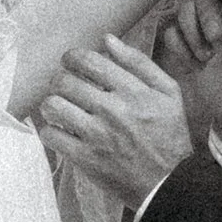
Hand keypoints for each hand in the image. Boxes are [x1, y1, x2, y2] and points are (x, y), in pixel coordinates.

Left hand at [36, 36, 195, 209]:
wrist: (170, 182)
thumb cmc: (170, 135)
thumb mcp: (168, 92)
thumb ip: (139, 63)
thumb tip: (108, 40)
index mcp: (132, 90)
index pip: (88, 61)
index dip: (71, 57)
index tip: (70, 62)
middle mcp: (112, 109)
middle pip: (64, 81)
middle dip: (59, 80)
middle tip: (63, 86)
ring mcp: (96, 135)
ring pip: (53, 106)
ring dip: (52, 104)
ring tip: (59, 108)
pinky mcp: (85, 158)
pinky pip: (52, 135)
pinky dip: (51, 131)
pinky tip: (61, 131)